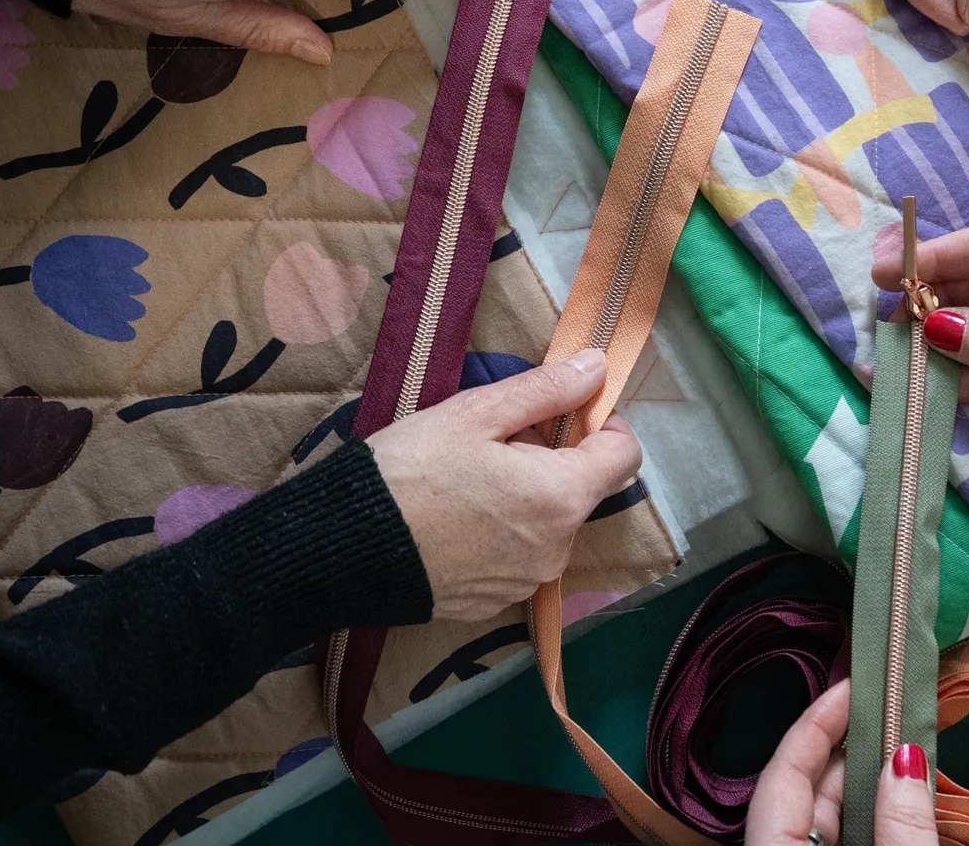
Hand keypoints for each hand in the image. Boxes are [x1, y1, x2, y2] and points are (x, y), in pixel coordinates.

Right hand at [366, 349, 641, 619]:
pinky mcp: (494, 602)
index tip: (563, 410)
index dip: (602, 424)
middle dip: (552, 457)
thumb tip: (597, 367)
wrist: (342, 550)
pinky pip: (518, 555)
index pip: (625, 455)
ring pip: (548, 522)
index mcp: (562, 496)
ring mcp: (527, 581)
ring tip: (467, 480)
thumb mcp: (475, 414)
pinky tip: (455, 518)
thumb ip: (545, 390)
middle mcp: (558, 548)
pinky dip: (501, 532)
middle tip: (494, 440)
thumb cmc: (411, 472)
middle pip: (582, 488)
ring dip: (526, 496)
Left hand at [745, 681, 937, 845]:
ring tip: (903, 747)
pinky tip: (897, 801)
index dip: (818, 722)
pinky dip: (865, 818)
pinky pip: (836, 842)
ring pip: (823, 820)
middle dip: (850, 748)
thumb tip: (907, 759)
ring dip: (864, 784)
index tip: (853, 684)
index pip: (784, 772)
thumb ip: (901, 825)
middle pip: (806, 791)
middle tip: (890, 707)